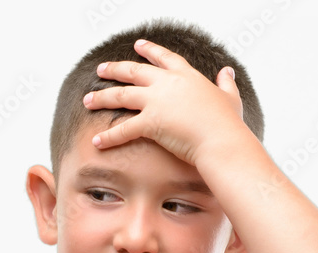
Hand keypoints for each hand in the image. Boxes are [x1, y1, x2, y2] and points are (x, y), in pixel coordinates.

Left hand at [83, 39, 245, 168]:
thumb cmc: (228, 124)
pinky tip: (96, 142)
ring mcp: (157, 101)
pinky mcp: (150, 122)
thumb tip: (227, 72)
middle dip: (114, 69)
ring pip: (121, 95)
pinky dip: (108, 137)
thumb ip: (226, 84)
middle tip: (100, 69)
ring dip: (102, 97)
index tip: (137, 46)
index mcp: (187, 76)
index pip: (164, 59)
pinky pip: (123, 129)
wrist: (221, 140)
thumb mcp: (230, 97)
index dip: (149, 51)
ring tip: (87, 100)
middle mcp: (168, 84)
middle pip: (134, 71)